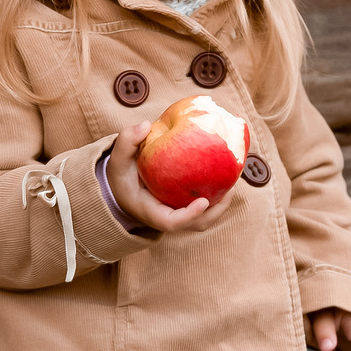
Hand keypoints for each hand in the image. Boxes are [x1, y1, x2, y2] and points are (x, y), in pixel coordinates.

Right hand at [107, 116, 241, 232]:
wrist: (123, 188)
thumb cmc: (122, 176)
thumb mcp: (118, 160)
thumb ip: (127, 142)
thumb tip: (145, 125)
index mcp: (152, 212)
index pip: (172, 222)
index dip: (190, 216)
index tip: (203, 201)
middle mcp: (169, 216)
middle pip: (198, 224)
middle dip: (216, 211)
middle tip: (229, 190)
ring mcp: (180, 213)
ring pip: (206, 217)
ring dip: (222, 203)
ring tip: (233, 181)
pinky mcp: (186, 205)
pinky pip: (207, 204)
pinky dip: (218, 192)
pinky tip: (227, 172)